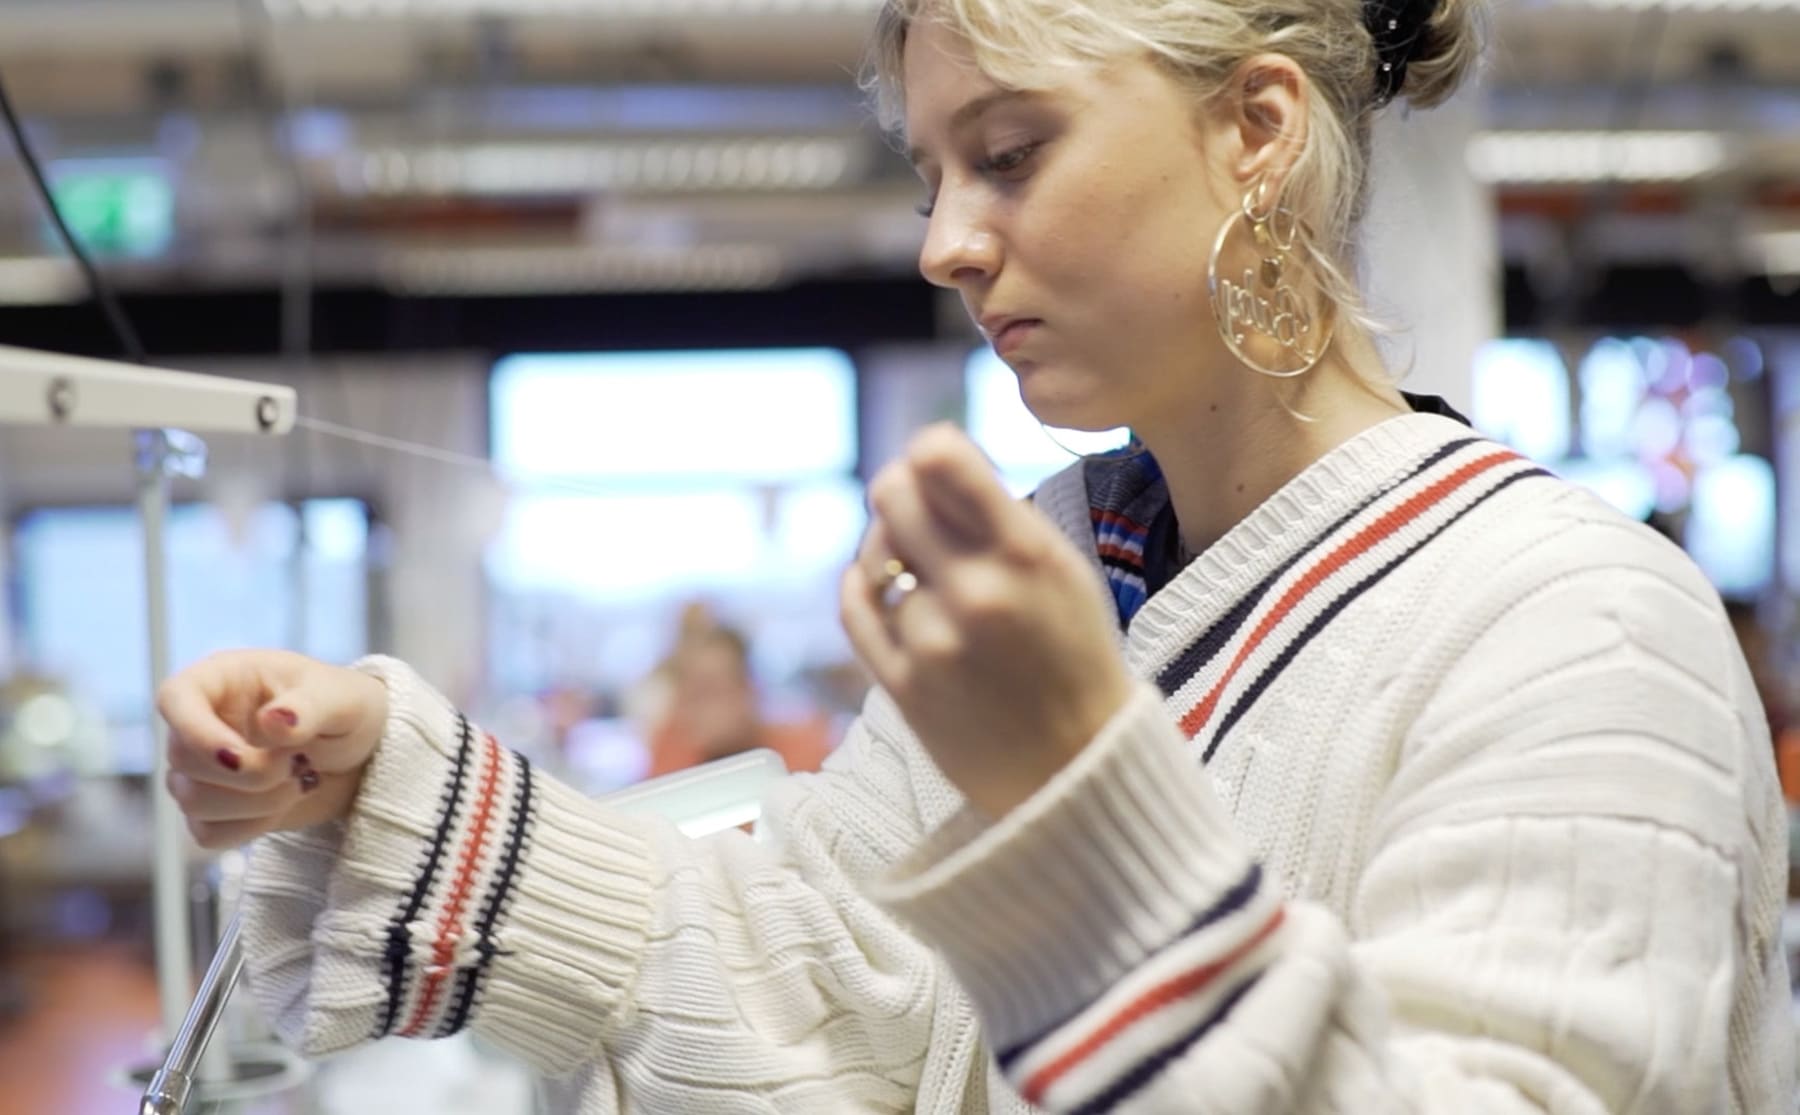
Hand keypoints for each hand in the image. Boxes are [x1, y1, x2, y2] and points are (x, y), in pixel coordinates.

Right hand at [156, 649, 388, 848]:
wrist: (363, 756)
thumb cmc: (347, 711)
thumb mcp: (344, 700)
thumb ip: (310, 707)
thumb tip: (272, 721)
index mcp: (222, 680)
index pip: (174, 698)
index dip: (196, 732)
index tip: (240, 756)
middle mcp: (202, 722)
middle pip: (185, 761)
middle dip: (249, 774)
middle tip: (301, 763)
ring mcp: (201, 769)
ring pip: (194, 802)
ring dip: (256, 802)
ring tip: (301, 780)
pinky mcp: (213, 810)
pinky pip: (209, 834)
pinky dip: (252, 827)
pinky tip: (285, 802)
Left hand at [842, 424, 1133, 816]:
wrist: (1078, 770)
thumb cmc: (1076, 660)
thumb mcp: (1065, 572)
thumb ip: (1002, 516)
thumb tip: (929, 454)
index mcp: (1026, 554)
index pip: (941, 458)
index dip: (928, 450)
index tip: (932, 461)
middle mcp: (976, 592)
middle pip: (894, 494)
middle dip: (899, 491)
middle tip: (911, 506)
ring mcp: (933, 642)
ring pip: (874, 556)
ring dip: (886, 551)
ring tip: (911, 563)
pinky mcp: (902, 686)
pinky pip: (856, 609)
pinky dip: (859, 587)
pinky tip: (875, 586)